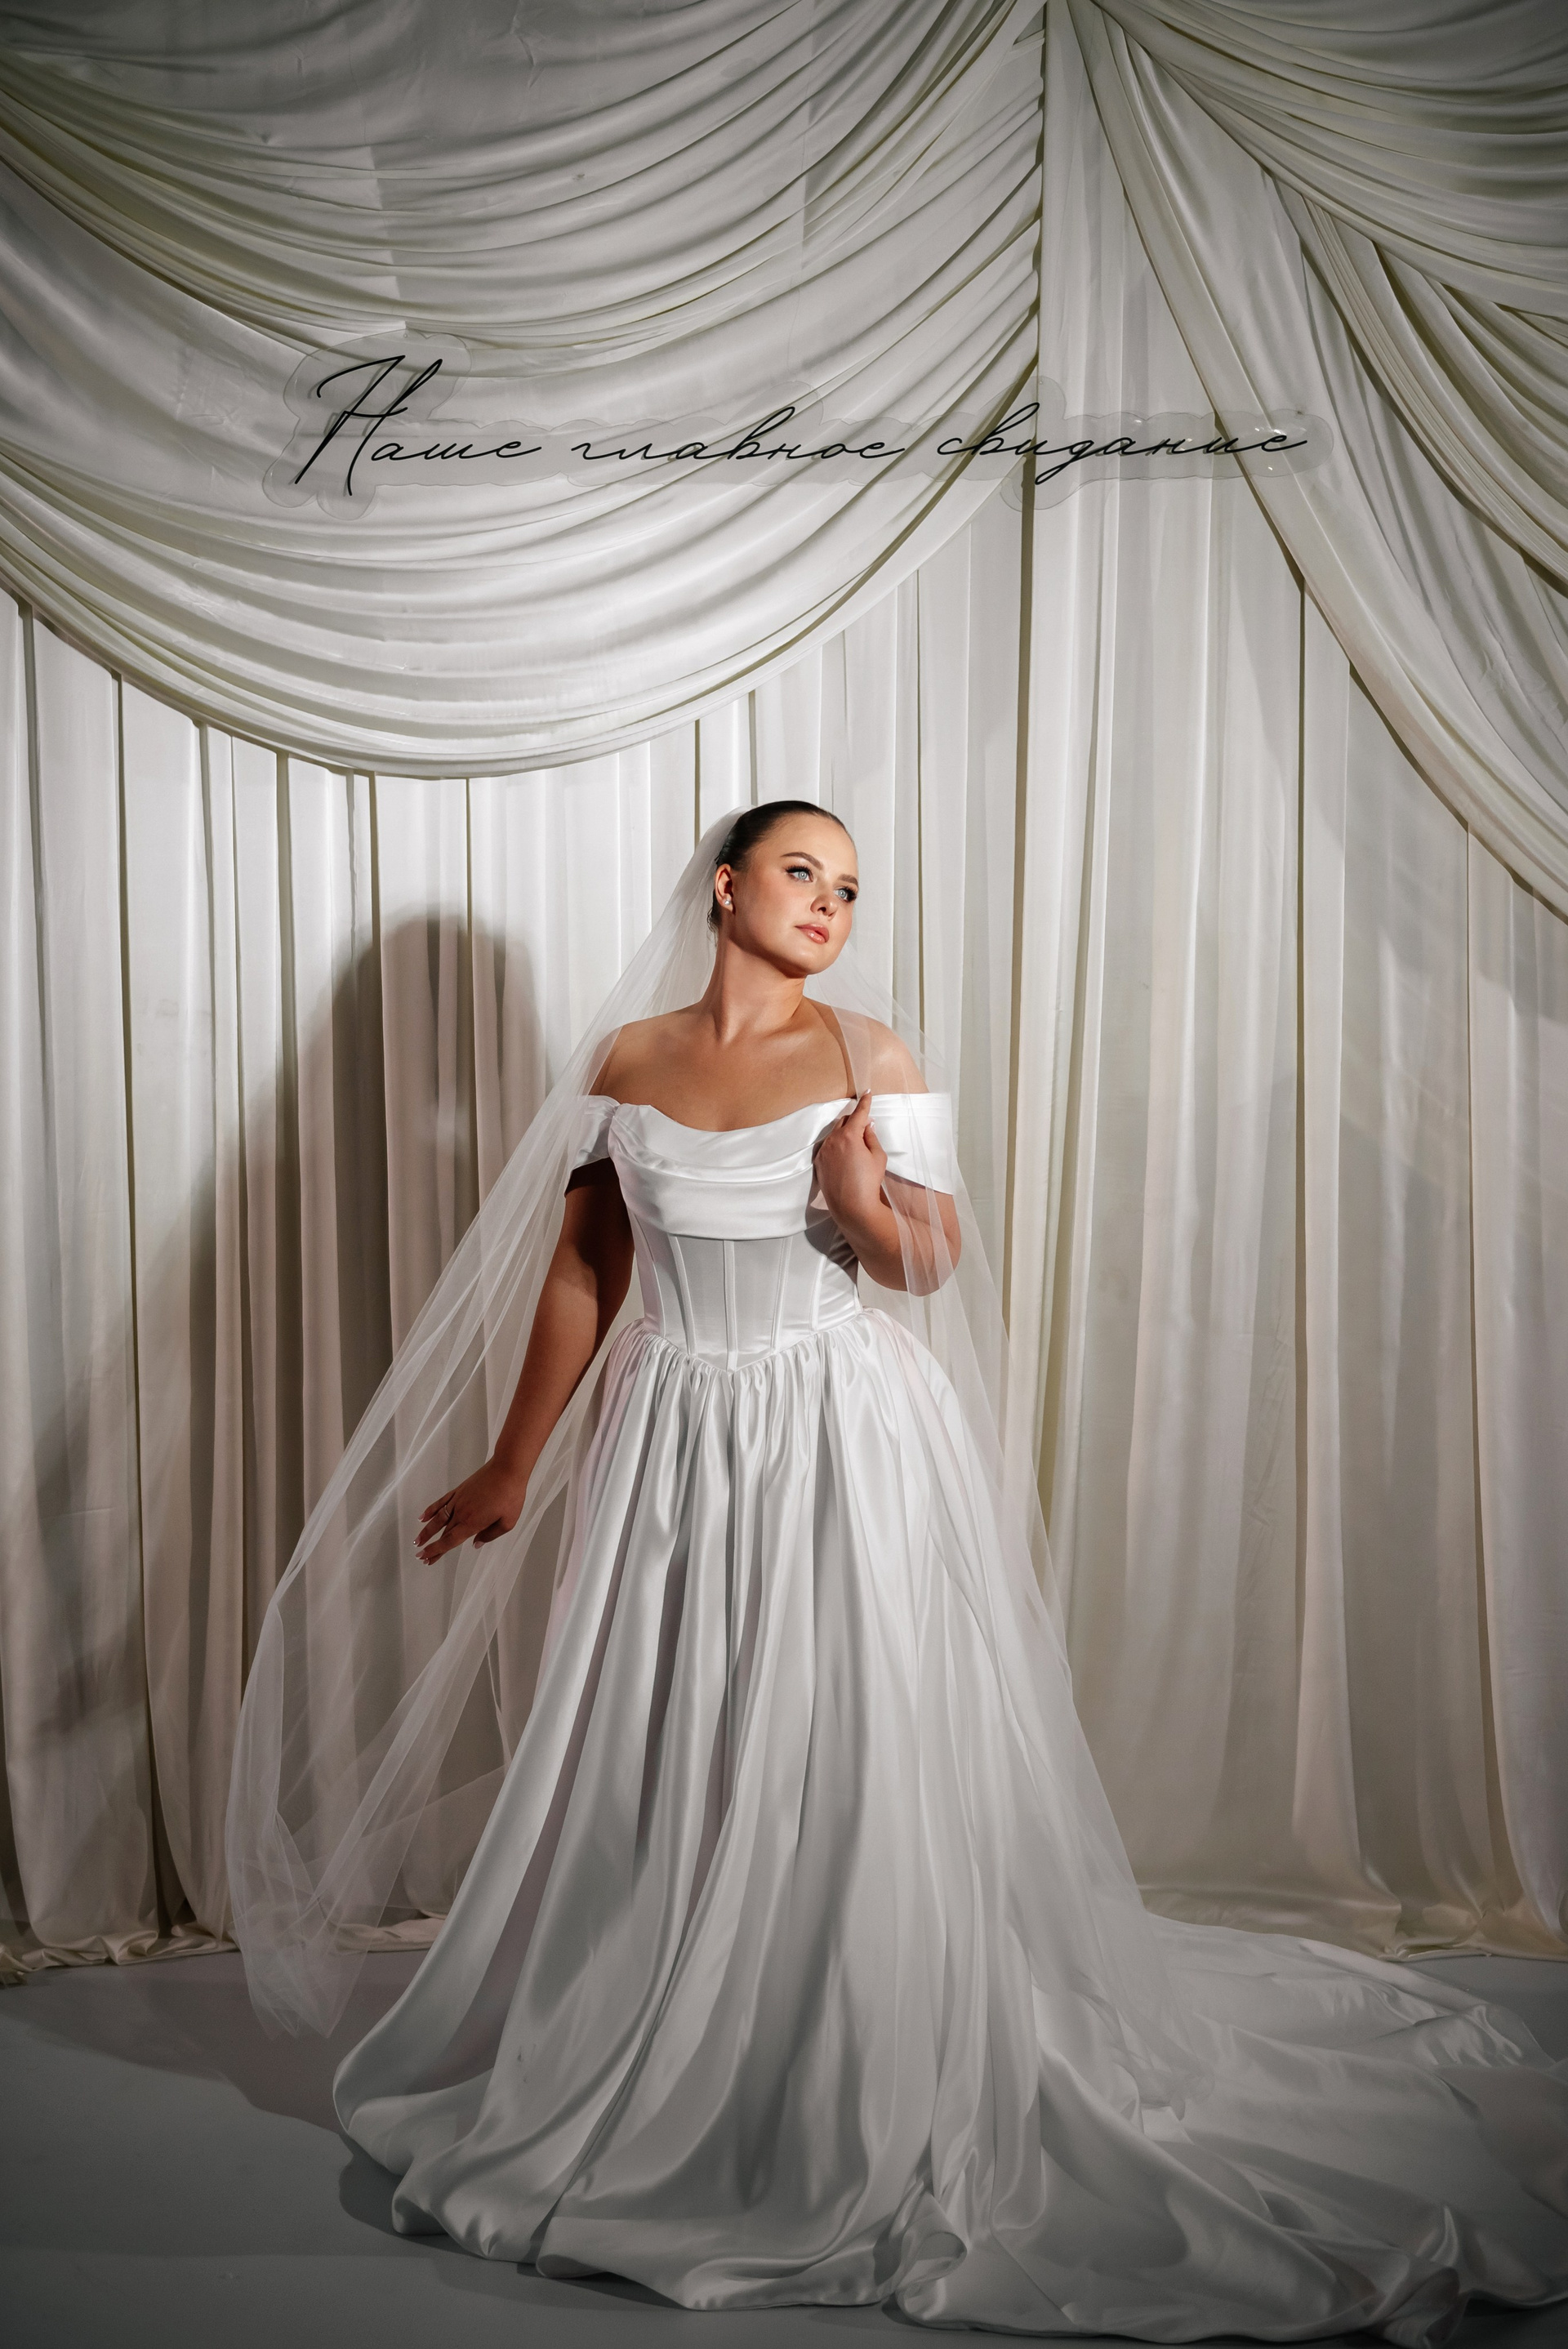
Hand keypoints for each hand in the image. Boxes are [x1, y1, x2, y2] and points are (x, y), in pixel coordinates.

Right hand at [416, 1458, 527, 1562]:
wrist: (507, 1469)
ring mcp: (458, 1500)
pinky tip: (423, 1516)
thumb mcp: (507, 1522)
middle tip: (420, 1556)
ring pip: (438, 1519)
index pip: (450, 1541)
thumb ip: (490, 1535)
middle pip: (443, 1533)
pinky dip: (431, 1510)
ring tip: (417, 1540)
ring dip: (426, 1531)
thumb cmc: (511, 1495)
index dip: (436, 1551)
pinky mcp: (459, 1490)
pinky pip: (441, 1502)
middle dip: (431, 1546)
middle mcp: (461, 1513)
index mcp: (473, 1523)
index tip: (426, 1558)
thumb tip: (475, 1544)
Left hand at [814, 1093, 887, 1230]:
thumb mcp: (878, 1157)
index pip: (858, 1113)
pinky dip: (837, 1146)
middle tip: (866, 1127)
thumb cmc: (869, 1182)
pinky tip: (846, 1157)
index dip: (864, 1101)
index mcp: (849, 1136)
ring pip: (835, 1134)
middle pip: (844, 1121)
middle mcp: (833, 1140)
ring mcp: (823, 1151)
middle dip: (855, 1120)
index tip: (866, 1092)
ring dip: (845, 1133)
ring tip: (857, 1146)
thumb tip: (868, 1125)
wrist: (852, 1207)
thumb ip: (872, 1137)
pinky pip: (828, 1147)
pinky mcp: (819, 1162)